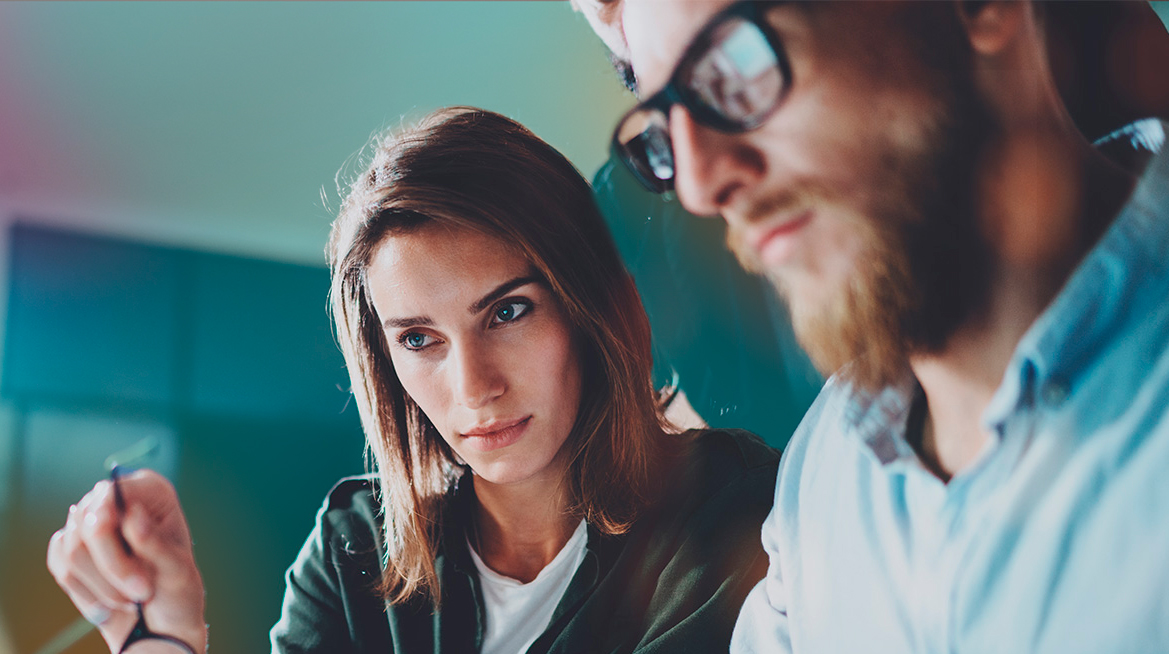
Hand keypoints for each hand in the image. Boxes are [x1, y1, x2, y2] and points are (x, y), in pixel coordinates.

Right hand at [46, 470, 206, 652]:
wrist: (160, 624)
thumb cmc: (176, 592)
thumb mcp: (177, 570)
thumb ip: (155, 543)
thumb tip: (132, 514)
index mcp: (151, 491)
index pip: (113, 492)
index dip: (109, 519)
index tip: (118, 542)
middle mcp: (117, 500)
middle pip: (89, 524)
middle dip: (113, 566)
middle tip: (140, 591)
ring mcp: (90, 523)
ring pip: (73, 549)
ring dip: (102, 584)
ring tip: (131, 598)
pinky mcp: (71, 548)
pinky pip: (61, 565)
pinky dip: (85, 591)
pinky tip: (108, 602)